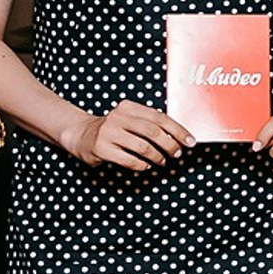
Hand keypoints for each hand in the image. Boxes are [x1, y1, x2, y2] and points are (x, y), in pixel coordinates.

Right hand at [64, 100, 190, 170]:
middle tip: (177, 154)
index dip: (178, 130)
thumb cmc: (115, 130)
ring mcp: (108, 133)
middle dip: (170, 145)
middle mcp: (118, 117)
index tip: (190, 142)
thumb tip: (181, 138)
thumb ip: (151, 125)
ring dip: (157, 157)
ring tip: (161, 161)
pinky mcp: (101, 148)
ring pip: (143, 147)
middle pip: (153, 132)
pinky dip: (142, 165)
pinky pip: (130, 160)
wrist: (82, 135)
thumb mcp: (130, 120)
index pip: (160, 117)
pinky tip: (146, 166)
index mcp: (129, 107)